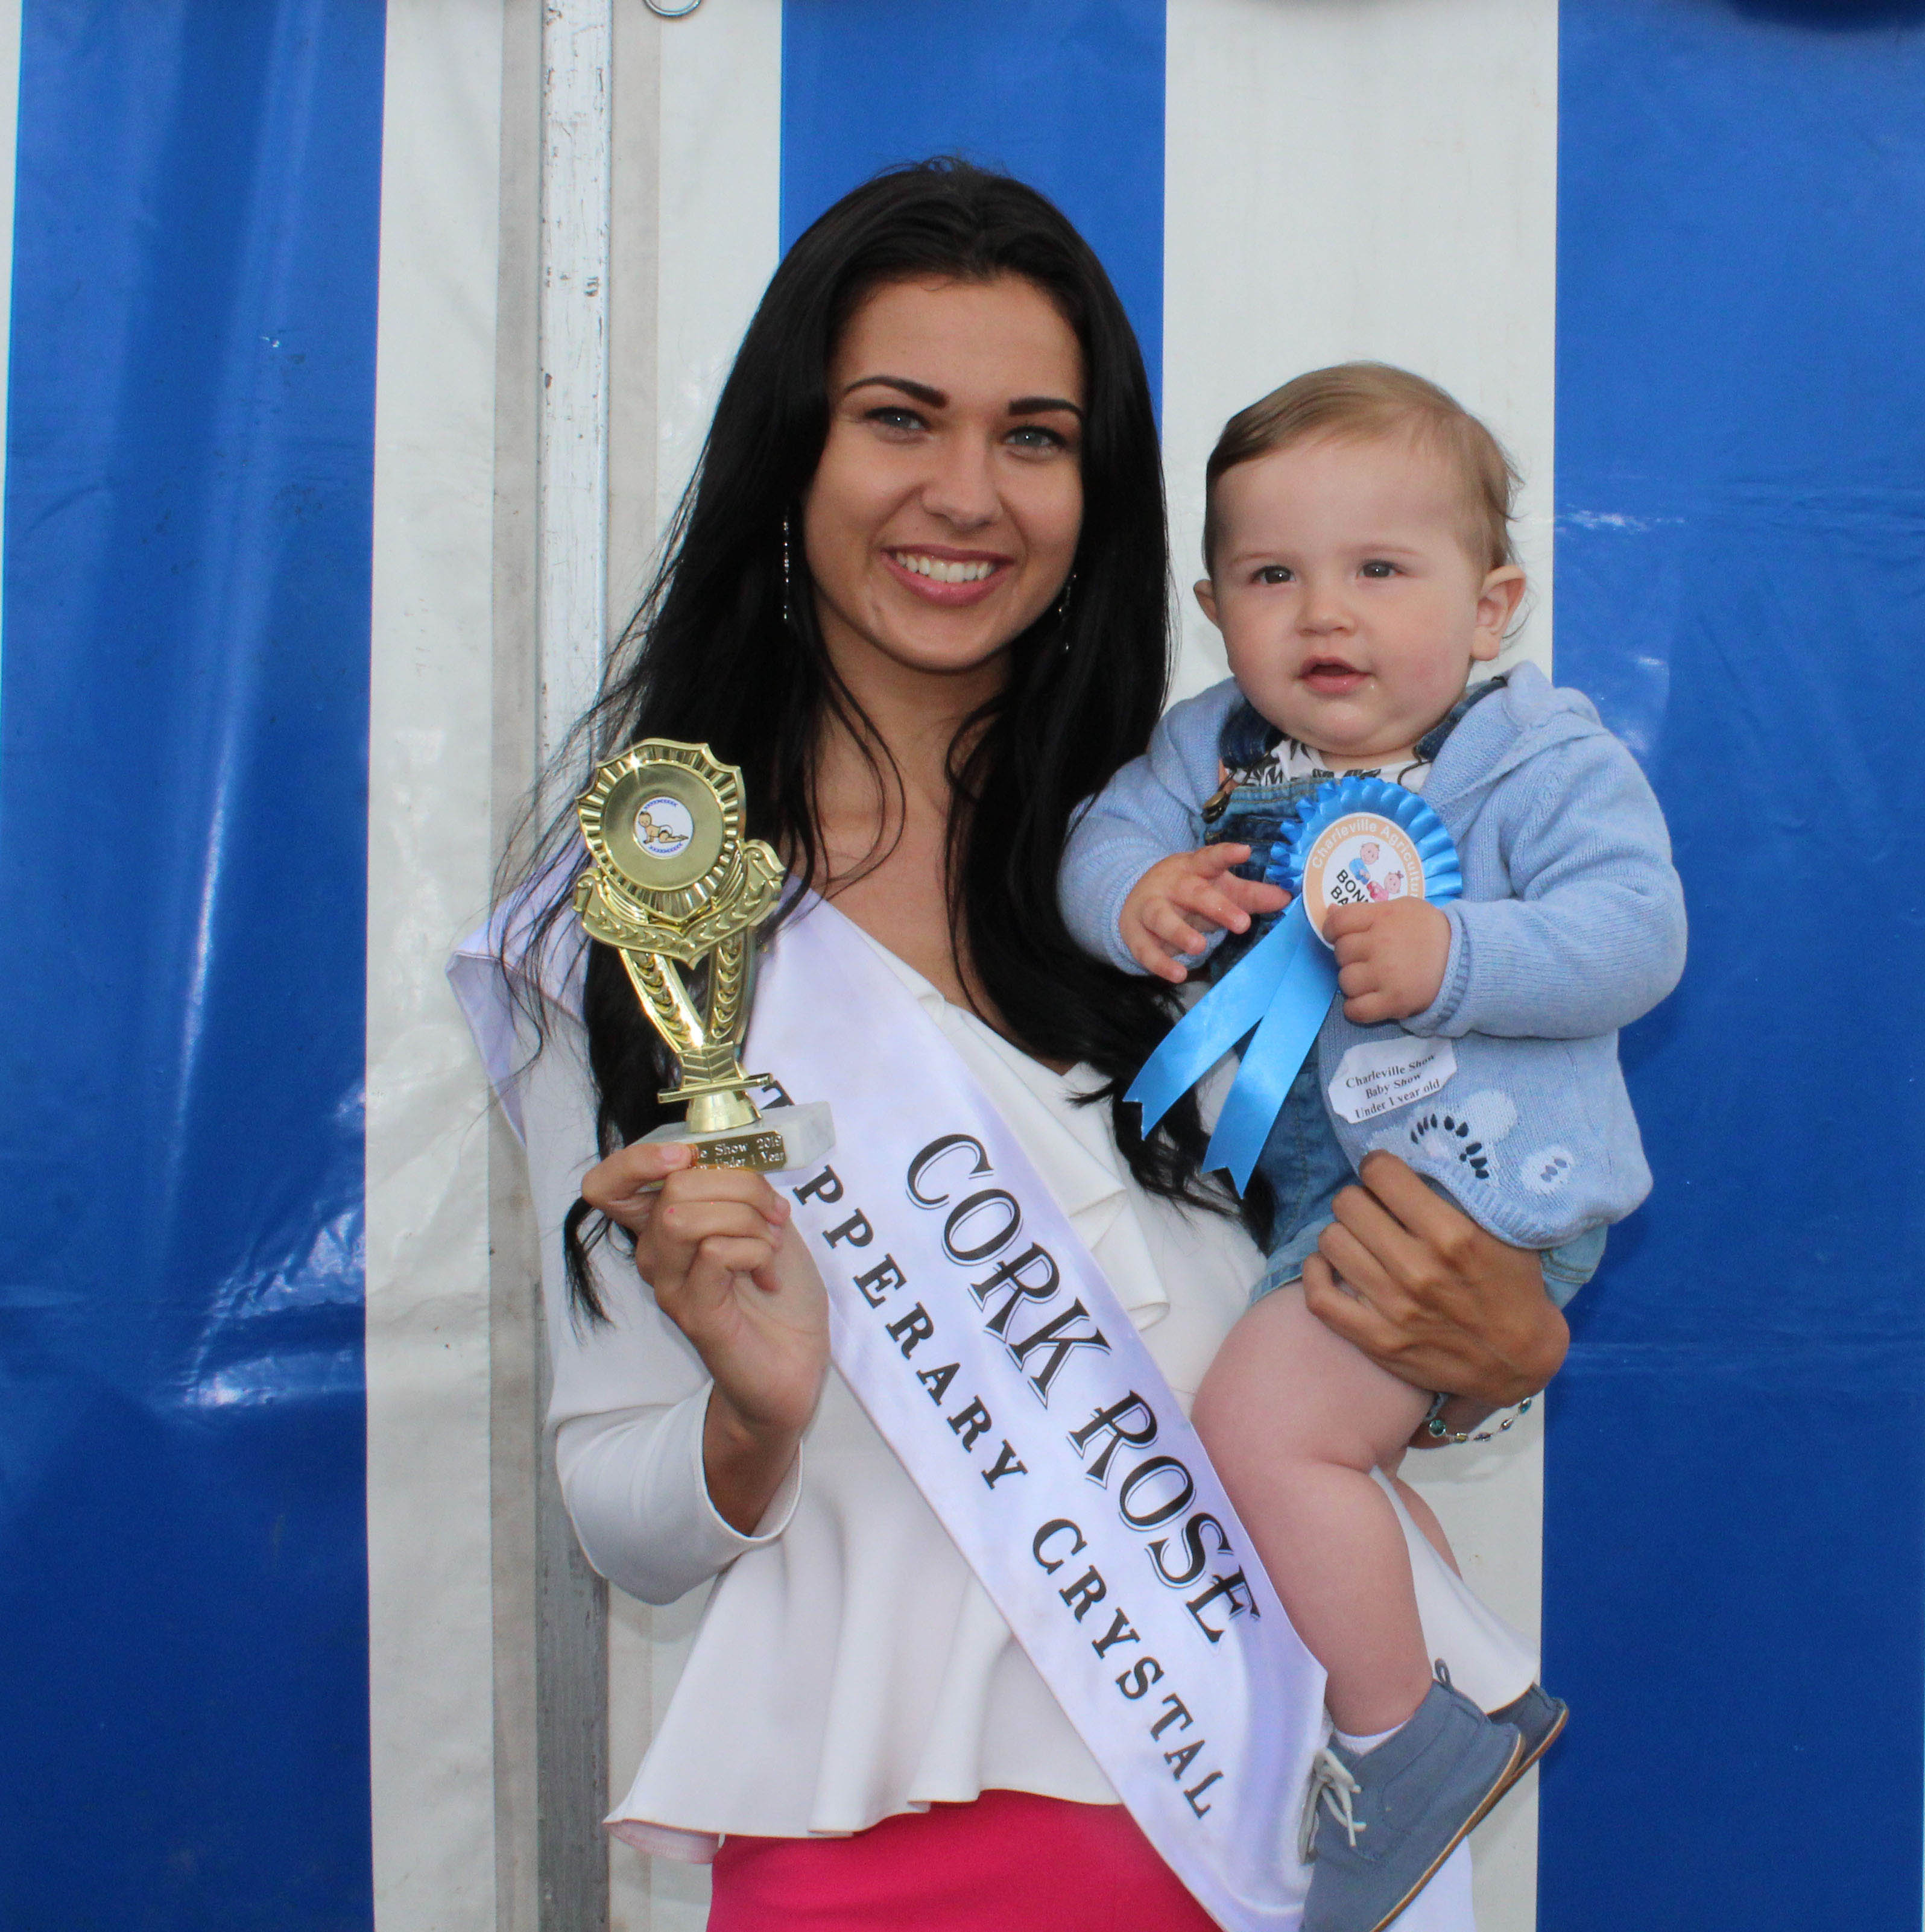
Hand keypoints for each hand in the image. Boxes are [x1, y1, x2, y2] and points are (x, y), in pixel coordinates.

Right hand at [580, 1140, 829, 1530]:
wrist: (797, 1361)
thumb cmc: (779, 1289)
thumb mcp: (760, 1218)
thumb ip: (734, 1183)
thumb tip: (722, 1145)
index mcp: (664, 1224)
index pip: (608, 1184)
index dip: (638, 1158)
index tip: (688, 1153)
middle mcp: (655, 1254)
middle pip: (671, 1187)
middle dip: (739, 1185)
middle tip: (773, 1213)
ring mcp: (670, 1286)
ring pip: (684, 1216)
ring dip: (746, 1217)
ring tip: (771, 1243)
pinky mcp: (694, 1313)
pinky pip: (714, 1253)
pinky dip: (754, 1249)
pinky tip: (768, 1273)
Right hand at [1120, 845, 1288, 983]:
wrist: (1137, 901)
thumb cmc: (1189, 895)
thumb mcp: (1218, 890)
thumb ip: (1250, 895)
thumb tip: (1287, 897)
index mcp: (1193, 868)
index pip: (1210, 859)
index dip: (1225, 855)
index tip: (1244, 851)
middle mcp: (1170, 884)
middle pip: (1192, 892)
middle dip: (1216, 907)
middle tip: (1242, 923)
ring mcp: (1149, 907)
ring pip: (1161, 917)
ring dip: (1179, 932)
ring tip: (1200, 947)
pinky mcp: (1135, 933)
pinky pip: (1145, 948)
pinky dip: (1160, 962)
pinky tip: (1178, 974)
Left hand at [1301, 1151, 1566, 1428]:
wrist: (1518, 1361)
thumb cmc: (1511, 1287)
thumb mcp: (1500, 1232)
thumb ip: (1455, 1197)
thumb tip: (1405, 1163)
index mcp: (1452, 1236)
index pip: (1382, 1175)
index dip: (1378, 1167)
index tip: (1382, 1174)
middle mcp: (1418, 1270)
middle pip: (1349, 1204)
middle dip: (1360, 1199)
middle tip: (1373, 1209)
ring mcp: (1394, 1308)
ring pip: (1331, 1242)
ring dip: (1342, 1234)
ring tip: (1359, 1238)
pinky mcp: (1376, 1341)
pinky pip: (1319, 1298)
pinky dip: (1316, 1273)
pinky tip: (1329, 1264)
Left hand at [1324, 899, 1451, 1023]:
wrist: (1465, 960)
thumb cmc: (1430, 931)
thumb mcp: (1402, 909)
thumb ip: (1367, 911)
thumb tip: (1330, 911)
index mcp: (1383, 917)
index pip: (1339, 921)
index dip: (1332, 929)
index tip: (1337, 935)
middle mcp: (1382, 944)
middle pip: (1341, 952)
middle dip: (1349, 956)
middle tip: (1367, 958)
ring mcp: (1386, 975)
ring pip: (1345, 981)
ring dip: (1353, 982)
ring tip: (1371, 979)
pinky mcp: (1394, 1001)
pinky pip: (1356, 1010)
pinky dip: (1355, 1009)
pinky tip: (1365, 1001)